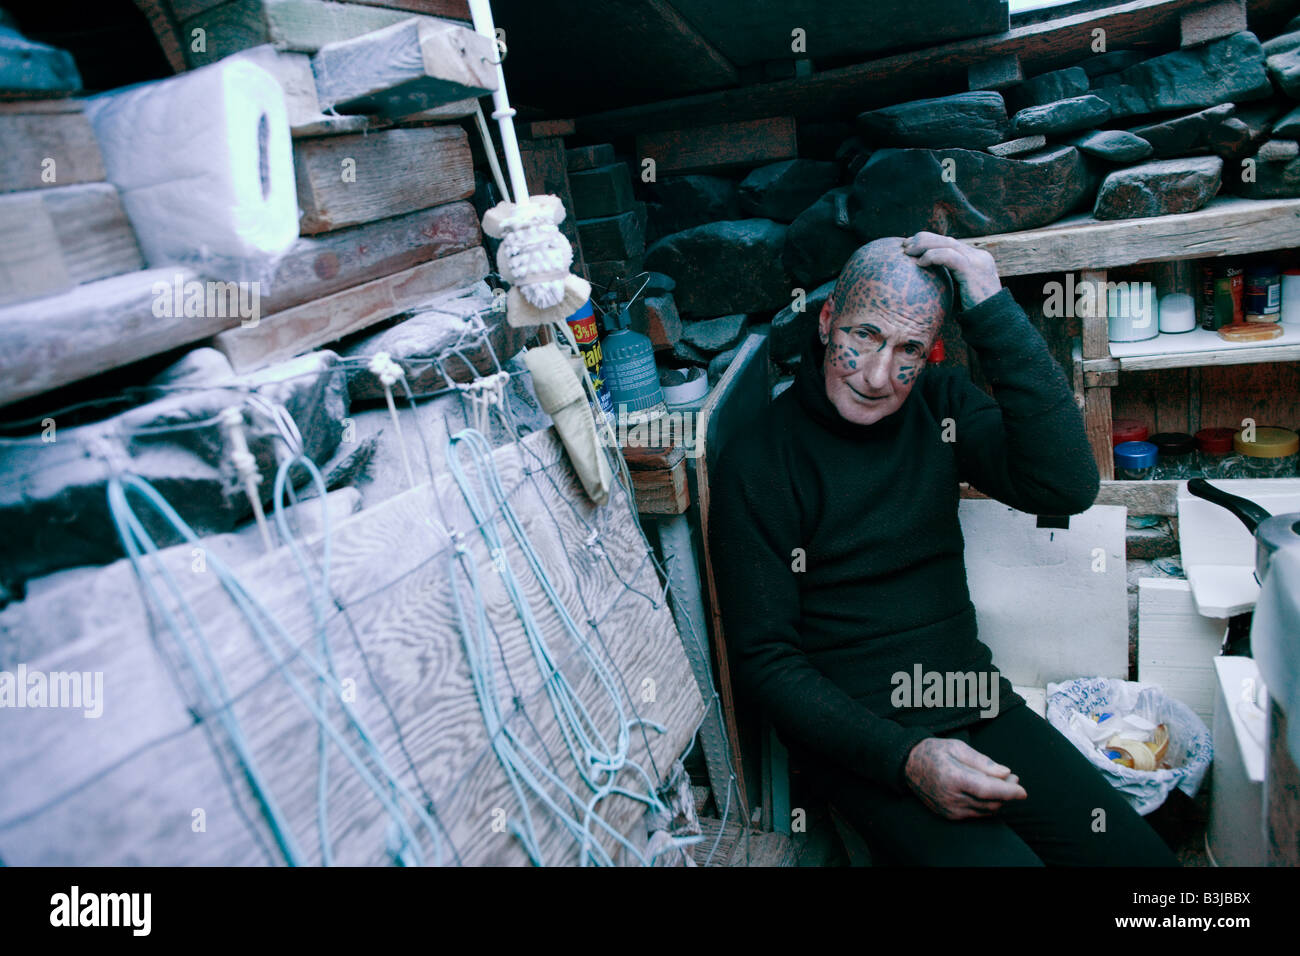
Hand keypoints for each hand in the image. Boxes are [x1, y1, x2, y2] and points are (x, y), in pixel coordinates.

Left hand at [902, 232, 1001, 309]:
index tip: (911, 246)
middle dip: (923, 239)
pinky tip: (920, 263)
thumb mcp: (960, 290)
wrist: (992, 321)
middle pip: (946, 239)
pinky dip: (932, 256)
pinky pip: (949, 256)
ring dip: (924, 245)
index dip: (929, 241)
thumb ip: (949, 279)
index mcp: (976, 258)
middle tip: (904, 245)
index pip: (949, 243)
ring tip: (907, 251)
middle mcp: (978, 256)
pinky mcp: (973, 270)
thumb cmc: (973, 310)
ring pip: (947, 243)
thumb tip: (925, 277)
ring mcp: (977, 261)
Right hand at [903, 737, 1027, 819]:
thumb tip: (1006, 773)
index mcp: (953, 777)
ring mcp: (949, 809)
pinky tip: (987, 791)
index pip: (988, 789)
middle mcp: (951, 797)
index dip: (1009, 791)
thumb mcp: (957, 747)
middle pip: (990, 802)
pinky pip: (976, 813)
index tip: (1023, 790)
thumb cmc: (934, 751)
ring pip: (986, 810)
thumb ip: (982, 761)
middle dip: (1007, 793)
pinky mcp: (949, 815)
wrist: (908, 766)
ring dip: (999, 799)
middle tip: (1013, 777)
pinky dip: (987, 805)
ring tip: (1002, 782)